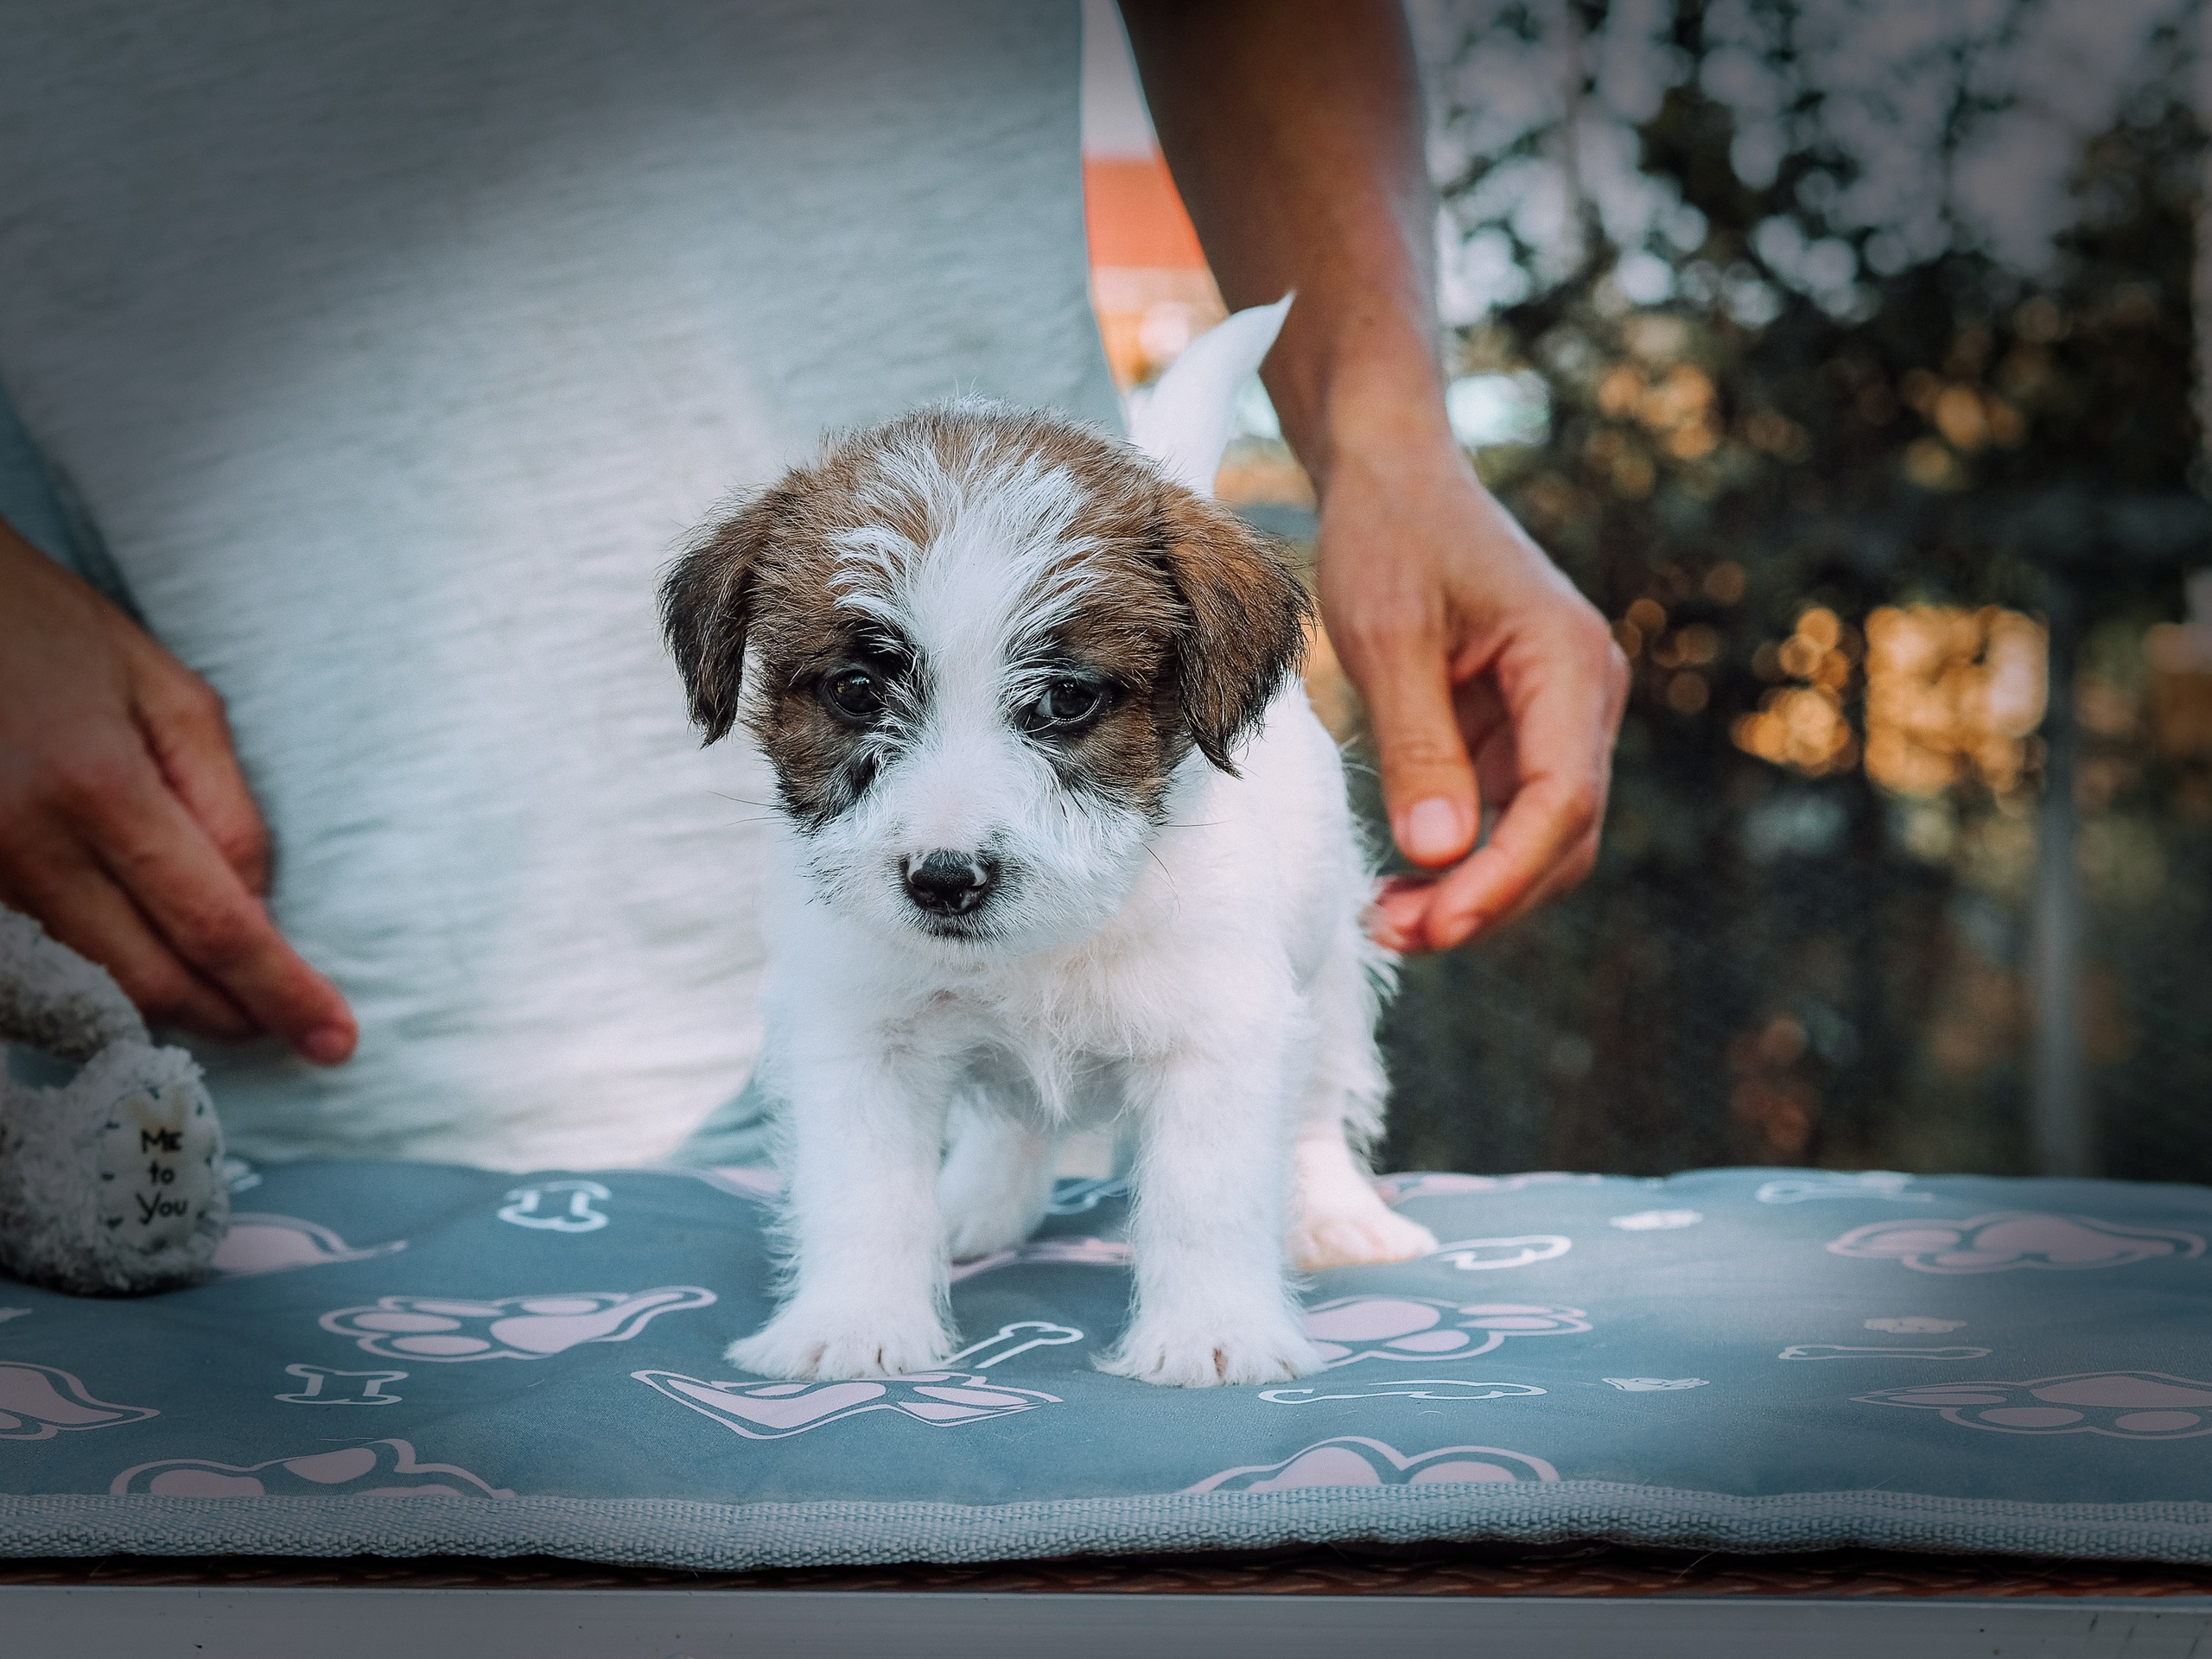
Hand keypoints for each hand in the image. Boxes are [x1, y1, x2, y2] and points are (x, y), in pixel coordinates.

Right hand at [0, 522, 355, 1058]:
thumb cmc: (49, 630)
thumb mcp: (167, 692)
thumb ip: (223, 805)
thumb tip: (256, 907)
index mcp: (97, 789)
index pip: (214, 925)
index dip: (280, 992)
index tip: (334, 1041)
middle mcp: (24, 846)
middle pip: (149, 979)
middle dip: (230, 1015)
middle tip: (290, 1026)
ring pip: (90, 982)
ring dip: (169, 1001)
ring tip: (231, 995)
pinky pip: (38, 963)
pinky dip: (101, 977)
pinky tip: (147, 962)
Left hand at [1315, 436, 1627, 953]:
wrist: (1391, 469)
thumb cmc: (1389, 532)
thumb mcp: (1387, 636)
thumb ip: (1418, 743)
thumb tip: (1437, 853)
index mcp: (1569, 662)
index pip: (1563, 800)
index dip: (1503, 877)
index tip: (1437, 925)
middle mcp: (1582, 692)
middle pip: (1563, 832)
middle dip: (1488, 897)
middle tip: (1397, 938)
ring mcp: (1555, 711)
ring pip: (1538, 833)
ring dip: (1473, 887)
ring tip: (1388, 923)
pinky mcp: (1518, 724)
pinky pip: (1504, 810)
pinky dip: (1458, 854)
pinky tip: (1399, 884)